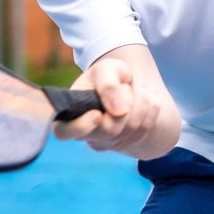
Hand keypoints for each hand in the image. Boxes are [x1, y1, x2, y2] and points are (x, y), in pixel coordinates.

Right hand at [52, 54, 179, 159]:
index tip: (97, 115)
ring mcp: (107, 143)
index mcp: (70, 114)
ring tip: (132, 91)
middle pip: (111, 129)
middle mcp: (86, 134)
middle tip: (125, 87)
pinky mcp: (127, 144)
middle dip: (126, 100)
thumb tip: (119, 111)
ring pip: (133, 128)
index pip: (64, 132)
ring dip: (140, 101)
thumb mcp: (106, 70)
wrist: (126, 86)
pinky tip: (141, 102)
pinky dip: (150, 109)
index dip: (82, 127)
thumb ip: (108, 85)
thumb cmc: (108, 76)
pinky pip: (147, 128)